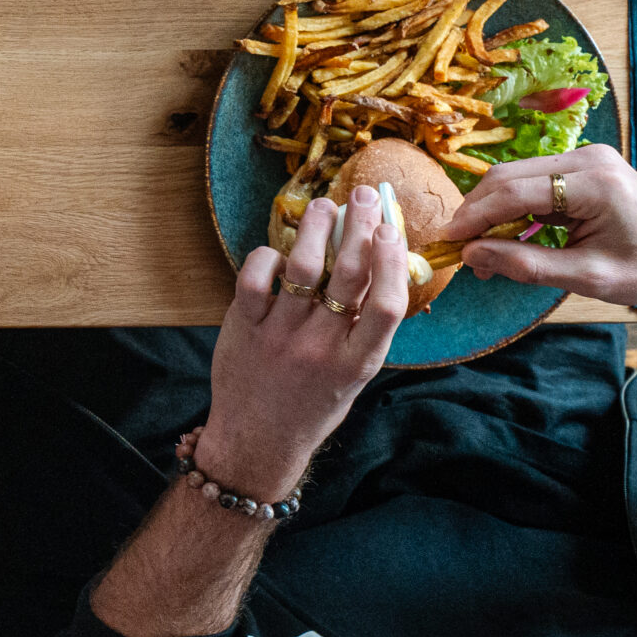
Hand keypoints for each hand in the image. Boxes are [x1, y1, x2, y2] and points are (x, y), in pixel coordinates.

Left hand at [196, 189, 405, 498]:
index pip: (387, 304)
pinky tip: (279, 250)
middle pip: (349, 275)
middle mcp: (322, 347)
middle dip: (359, 228)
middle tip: (362, 196)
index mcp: (359, 362)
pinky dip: (269, 256)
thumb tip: (378, 269)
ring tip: (323, 207)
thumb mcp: (352, 376)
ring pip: (303, 267)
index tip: (392, 229)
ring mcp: (281, 336)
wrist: (258, 441)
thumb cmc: (313, 405)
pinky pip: (256, 278)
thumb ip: (363, 330)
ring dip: (315, 229)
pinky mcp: (244, 328)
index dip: (392, 261)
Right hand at [446, 144, 636, 307]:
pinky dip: (515, 208)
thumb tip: (472, 256)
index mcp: (593, 181)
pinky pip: (535, 183)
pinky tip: (507, 235)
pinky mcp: (586, 169)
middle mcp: (587, 158)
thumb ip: (526, 265)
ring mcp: (587, 160)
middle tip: (461, 249)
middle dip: (478, 212)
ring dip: (493, 211)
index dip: (474, 216)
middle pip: (508, 176)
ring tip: (482, 249)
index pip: (513, 190)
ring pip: (517, 177)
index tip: (447, 241)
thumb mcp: (589, 277)